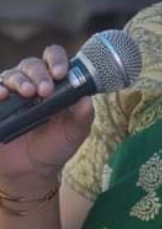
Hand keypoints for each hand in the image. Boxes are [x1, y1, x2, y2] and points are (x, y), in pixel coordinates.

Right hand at [0, 45, 93, 187]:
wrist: (30, 171)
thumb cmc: (56, 145)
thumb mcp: (74, 133)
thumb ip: (82, 117)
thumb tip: (87, 100)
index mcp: (54, 81)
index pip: (54, 58)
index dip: (57, 60)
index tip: (60, 73)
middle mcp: (32, 82)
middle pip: (32, 64)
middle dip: (39, 74)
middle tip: (45, 90)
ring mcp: (12, 93)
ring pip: (12, 74)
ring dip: (19, 80)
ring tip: (27, 92)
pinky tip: (2, 95)